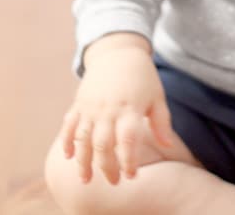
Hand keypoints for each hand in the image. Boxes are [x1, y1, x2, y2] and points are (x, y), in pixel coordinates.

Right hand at [60, 38, 175, 185]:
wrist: (118, 52)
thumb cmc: (142, 77)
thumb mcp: (157, 96)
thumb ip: (162, 122)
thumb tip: (168, 145)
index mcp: (130, 108)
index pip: (128, 140)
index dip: (128, 160)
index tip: (131, 176)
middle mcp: (108, 109)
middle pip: (103, 144)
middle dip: (107, 167)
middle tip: (114, 182)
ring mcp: (91, 107)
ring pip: (83, 138)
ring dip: (83, 161)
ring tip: (86, 180)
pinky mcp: (79, 103)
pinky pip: (68, 125)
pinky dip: (66, 141)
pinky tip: (68, 157)